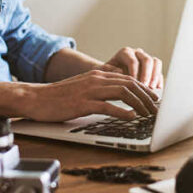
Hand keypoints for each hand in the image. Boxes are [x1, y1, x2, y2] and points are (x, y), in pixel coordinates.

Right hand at [24, 70, 159, 121]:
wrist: (36, 98)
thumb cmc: (59, 96)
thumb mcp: (83, 88)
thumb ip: (100, 89)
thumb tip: (119, 96)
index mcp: (98, 75)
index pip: (128, 78)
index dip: (144, 88)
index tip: (154, 99)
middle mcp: (96, 79)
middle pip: (130, 84)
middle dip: (146, 96)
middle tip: (157, 108)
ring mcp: (90, 91)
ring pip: (122, 93)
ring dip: (139, 104)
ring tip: (148, 114)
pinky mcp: (82, 103)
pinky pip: (107, 106)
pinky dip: (122, 111)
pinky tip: (131, 117)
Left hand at [99, 47, 163, 90]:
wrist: (109, 76)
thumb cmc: (104, 74)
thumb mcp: (102, 72)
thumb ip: (108, 70)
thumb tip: (120, 71)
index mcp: (125, 53)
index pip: (133, 60)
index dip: (135, 72)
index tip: (134, 83)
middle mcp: (136, 53)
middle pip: (147, 59)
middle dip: (147, 74)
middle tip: (146, 86)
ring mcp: (145, 60)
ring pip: (155, 62)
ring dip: (155, 75)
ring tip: (152, 88)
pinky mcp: (151, 68)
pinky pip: (159, 71)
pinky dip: (159, 79)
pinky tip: (158, 89)